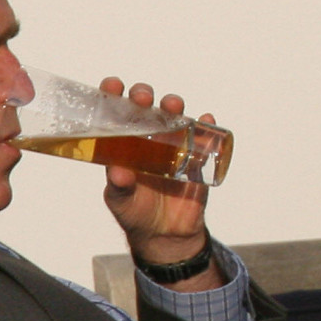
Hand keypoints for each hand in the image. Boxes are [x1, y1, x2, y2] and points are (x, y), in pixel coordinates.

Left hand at [99, 78, 221, 289]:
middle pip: (145, 107)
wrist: (165, 235)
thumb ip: (119, 186)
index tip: (112, 85)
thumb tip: (118, 172)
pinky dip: (207, 125)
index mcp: (123, 143)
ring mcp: (172, 145)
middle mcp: (147, 138)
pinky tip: (207, 119)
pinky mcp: (195, 157)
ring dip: (174, 105)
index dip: (113, 94)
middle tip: (142, 97)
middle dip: (143, 95)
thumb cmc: (135, 212)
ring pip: (174, 116)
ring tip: (174, 106)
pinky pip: (204, 137)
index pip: (116, 111)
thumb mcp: (121, 201)